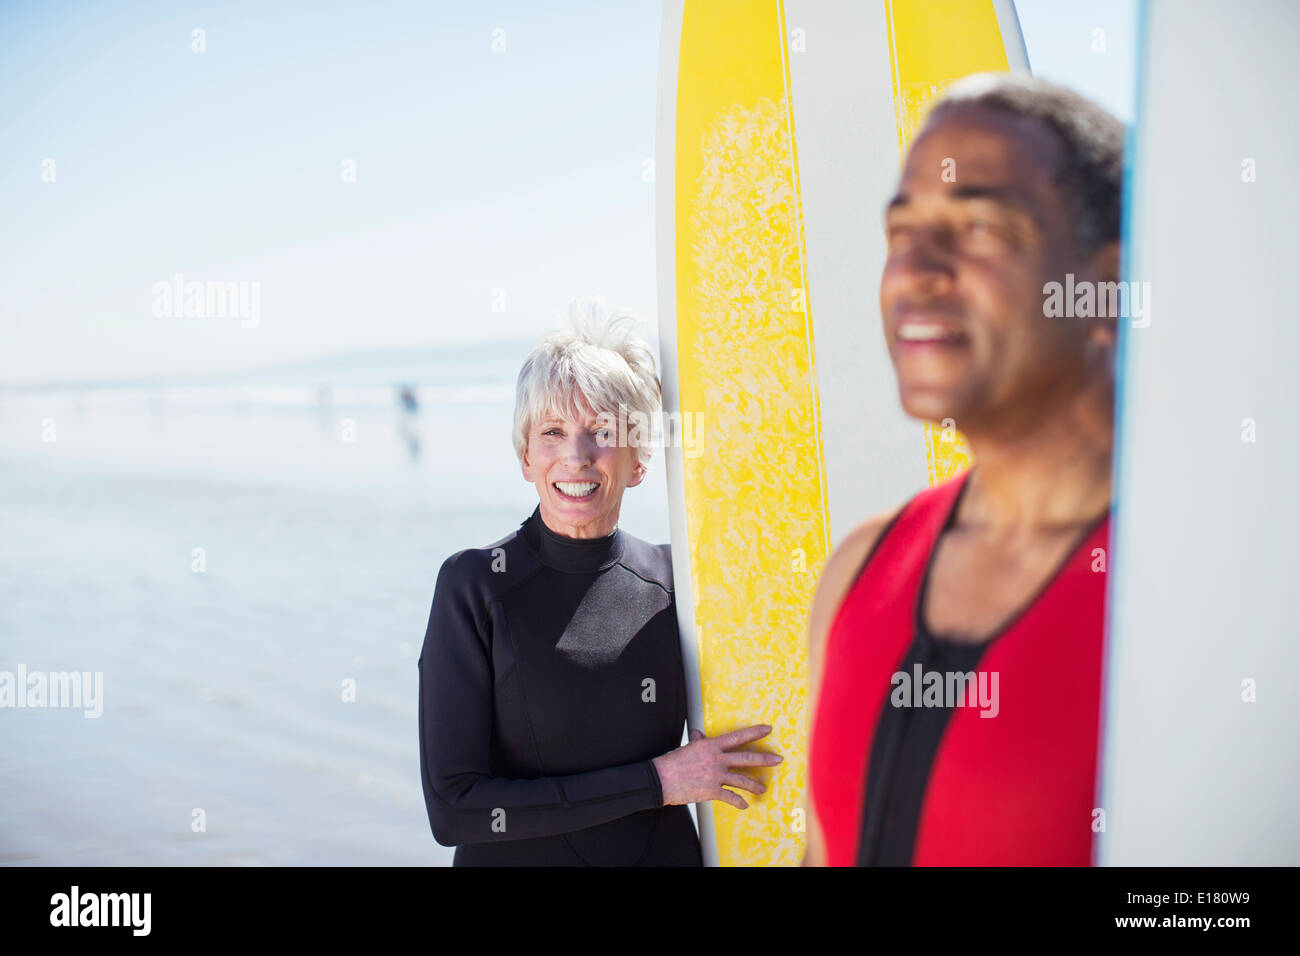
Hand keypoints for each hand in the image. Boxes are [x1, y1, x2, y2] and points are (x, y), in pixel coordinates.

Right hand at [652, 724, 782, 808]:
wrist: (660, 779)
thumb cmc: (672, 762)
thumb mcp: (687, 747)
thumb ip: (697, 741)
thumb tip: (698, 733)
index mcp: (711, 746)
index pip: (737, 737)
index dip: (754, 732)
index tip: (768, 729)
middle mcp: (716, 759)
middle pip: (746, 758)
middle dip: (764, 759)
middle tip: (778, 759)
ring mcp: (715, 776)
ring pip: (742, 780)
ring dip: (755, 785)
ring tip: (763, 789)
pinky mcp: (711, 791)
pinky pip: (730, 797)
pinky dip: (738, 802)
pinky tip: (744, 805)